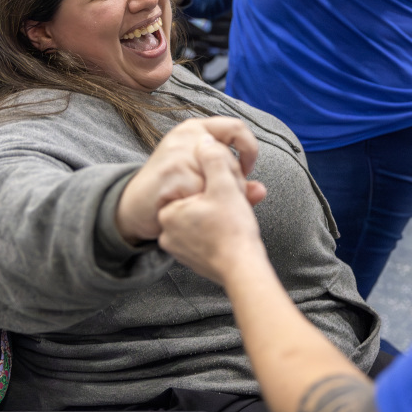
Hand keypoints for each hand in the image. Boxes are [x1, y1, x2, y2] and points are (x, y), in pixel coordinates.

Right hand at [115, 117, 258, 244]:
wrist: (133, 206)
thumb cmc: (173, 190)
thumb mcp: (204, 177)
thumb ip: (234, 182)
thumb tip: (261, 191)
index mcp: (196, 128)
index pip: (237, 127)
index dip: (250, 150)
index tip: (246, 170)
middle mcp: (187, 135)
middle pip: (231, 159)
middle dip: (231, 184)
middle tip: (215, 198)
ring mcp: (178, 152)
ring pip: (220, 177)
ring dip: (217, 196)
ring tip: (199, 203)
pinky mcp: (173, 172)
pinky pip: (205, 193)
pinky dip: (201, 206)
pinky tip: (186, 207)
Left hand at [158, 135, 268, 284]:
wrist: (243, 271)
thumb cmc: (233, 230)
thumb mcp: (225, 185)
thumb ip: (214, 159)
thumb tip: (206, 141)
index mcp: (168, 212)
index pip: (192, 184)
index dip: (215, 182)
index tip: (229, 191)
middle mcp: (167, 232)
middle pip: (197, 202)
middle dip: (219, 199)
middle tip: (235, 207)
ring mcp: (178, 249)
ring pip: (201, 218)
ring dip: (220, 214)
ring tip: (235, 220)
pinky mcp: (191, 260)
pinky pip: (203, 236)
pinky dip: (217, 231)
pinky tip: (231, 232)